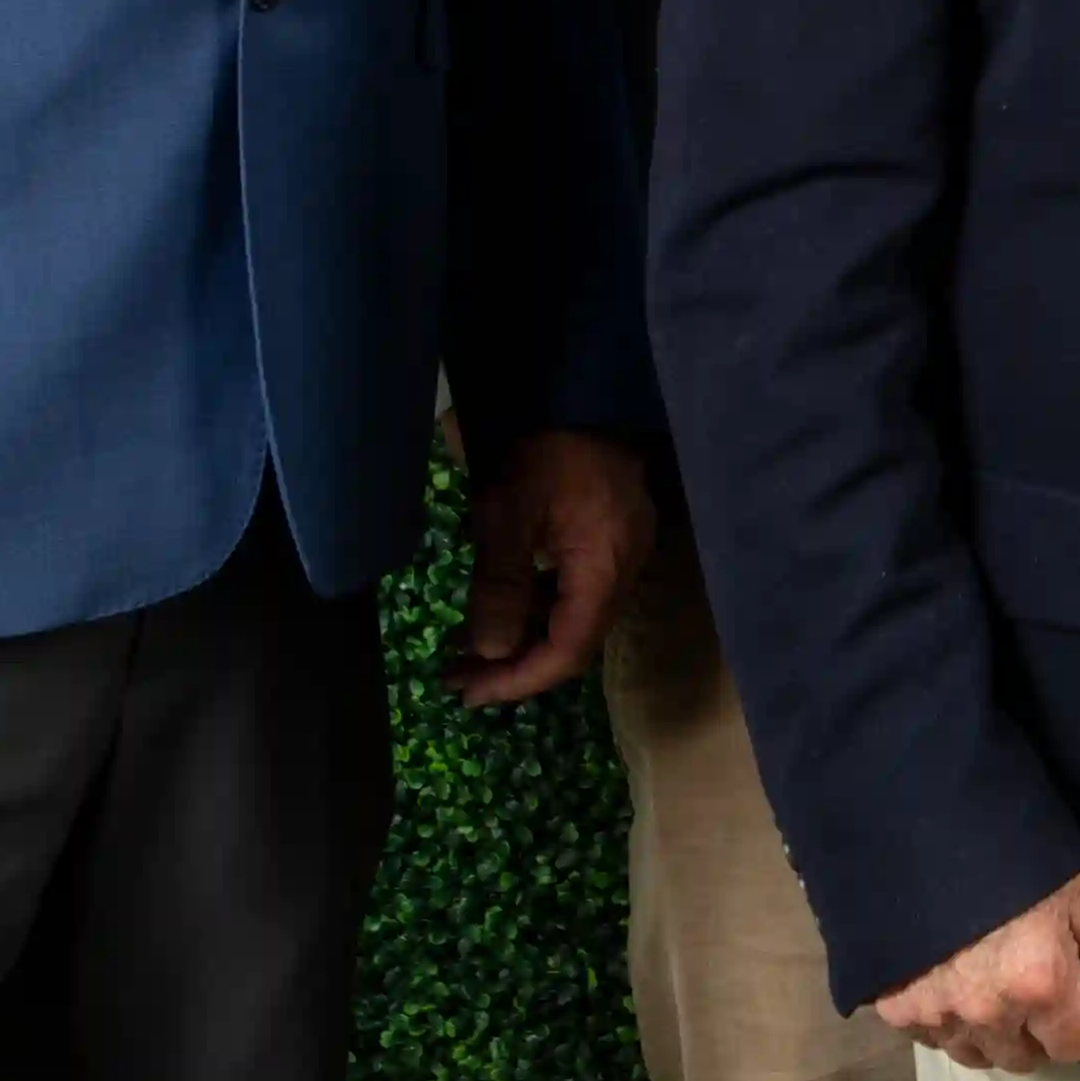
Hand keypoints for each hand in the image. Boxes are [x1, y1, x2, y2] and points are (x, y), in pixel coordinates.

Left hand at [444, 425, 656, 704]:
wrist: (583, 388)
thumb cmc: (543, 448)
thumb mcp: (507, 513)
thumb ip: (499, 586)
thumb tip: (490, 651)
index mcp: (604, 571)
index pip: (566, 652)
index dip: (518, 680)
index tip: (469, 692)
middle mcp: (622, 573)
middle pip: (572, 643)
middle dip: (513, 666)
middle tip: (457, 678)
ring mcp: (619, 556)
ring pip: (571, 619)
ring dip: (520, 639)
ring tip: (466, 651)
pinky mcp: (607, 541)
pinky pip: (572, 592)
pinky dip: (534, 609)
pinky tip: (496, 610)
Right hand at [869, 867, 1079, 1070]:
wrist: (928, 819)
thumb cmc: (1022, 848)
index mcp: (1040, 982)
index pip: (1077, 1046)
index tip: (1072, 982)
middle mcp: (986, 1010)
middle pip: (1026, 1057)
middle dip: (1037, 1027)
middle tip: (1029, 973)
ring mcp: (935, 1013)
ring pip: (978, 1054)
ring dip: (991, 1030)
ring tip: (988, 974)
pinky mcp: (895, 1008)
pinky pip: (934, 1040)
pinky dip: (948, 1019)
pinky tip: (951, 974)